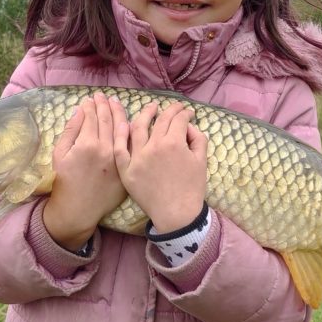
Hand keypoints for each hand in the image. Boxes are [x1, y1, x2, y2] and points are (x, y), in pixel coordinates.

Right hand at [42, 93, 126, 250]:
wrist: (78, 209)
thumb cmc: (65, 181)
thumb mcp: (60, 154)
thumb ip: (70, 131)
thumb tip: (79, 111)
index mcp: (87, 144)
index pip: (91, 117)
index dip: (91, 105)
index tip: (90, 98)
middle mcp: (106, 149)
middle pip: (108, 119)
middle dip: (105, 105)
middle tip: (103, 96)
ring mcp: (119, 159)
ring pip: (122, 129)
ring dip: (119, 113)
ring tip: (116, 103)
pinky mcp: (126, 168)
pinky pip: (130, 146)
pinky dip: (129, 132)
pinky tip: (129, 122)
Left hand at [113, 101, 207, 233]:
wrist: (176, 214)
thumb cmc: (191, 188)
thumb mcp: (202, 161)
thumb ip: (198, 138)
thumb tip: (188, 126)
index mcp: (174, 143)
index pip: (179, 119)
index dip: (185, 113)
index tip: (188, 112)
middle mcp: (154, 146)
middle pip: (160, 120)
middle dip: (170, 110)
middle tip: (175, 108)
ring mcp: (137, 157)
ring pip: (138, 128)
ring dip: (145, 114)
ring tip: (151, 108)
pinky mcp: (126, 169)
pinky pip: (120, 148)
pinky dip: (122, 134)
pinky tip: (125, 124)